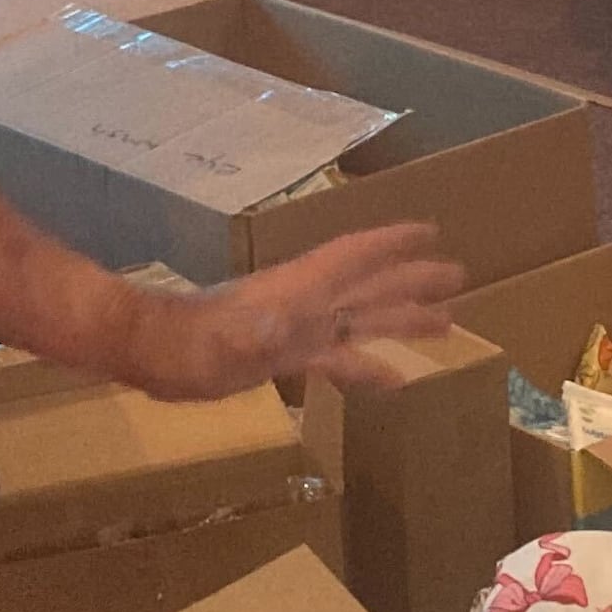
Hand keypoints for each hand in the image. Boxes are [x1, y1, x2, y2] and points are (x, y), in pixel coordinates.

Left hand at [137, 223, 463, 398]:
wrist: (153, 355)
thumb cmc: (187, 345)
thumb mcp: (223, 341)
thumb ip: (255, 335)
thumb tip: (279, 328)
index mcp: (299, 289)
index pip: (354, 257)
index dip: (392, 244)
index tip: (431, 232)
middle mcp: (305, 303)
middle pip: (370, 286)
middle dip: (413, 281)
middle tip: (459, 276)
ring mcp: (296, 329)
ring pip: (362, 319)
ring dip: (402, 319)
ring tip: (446, 322)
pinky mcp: (284, 356)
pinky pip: (340, 357)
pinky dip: (370, 366)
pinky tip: (394, 379)